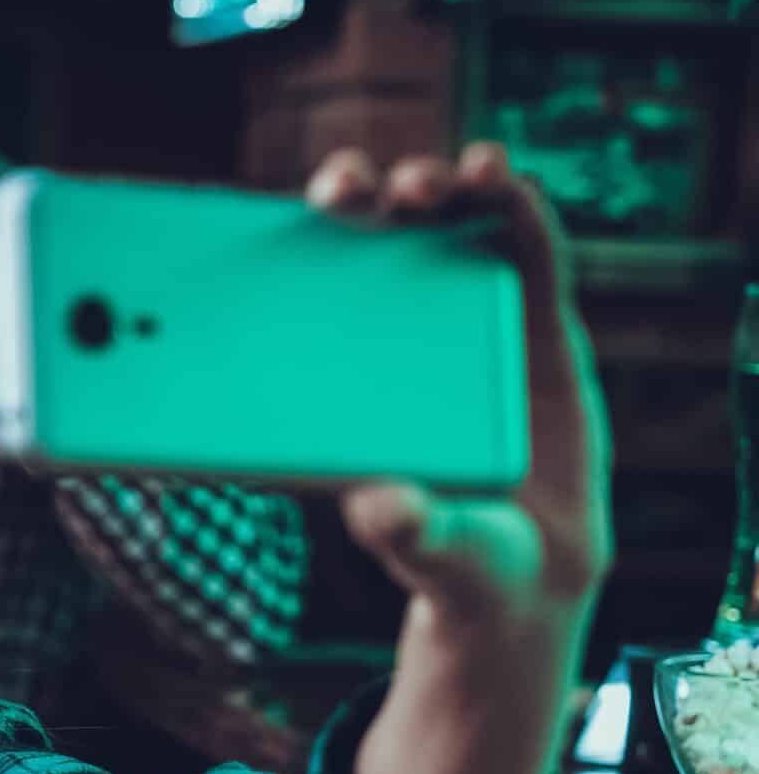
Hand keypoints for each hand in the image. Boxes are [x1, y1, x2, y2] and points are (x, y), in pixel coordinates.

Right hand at [314, 143, 613, 773]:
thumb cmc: (490, 567)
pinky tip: (247, 287)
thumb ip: (428, 537)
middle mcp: (465, 338)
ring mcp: (404, 355)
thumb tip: (379, 503)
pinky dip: (284, 297)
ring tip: (322, 204)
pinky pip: (316, 328)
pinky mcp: (348, 385)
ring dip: (344, 221)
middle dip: (409, 192)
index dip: (507, 200)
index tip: (484, 171)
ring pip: (374, 263)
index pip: (526, 252)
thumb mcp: (467, 561)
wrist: (479, 603)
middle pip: (439, 235)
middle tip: (374, 190)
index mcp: (527, 362)